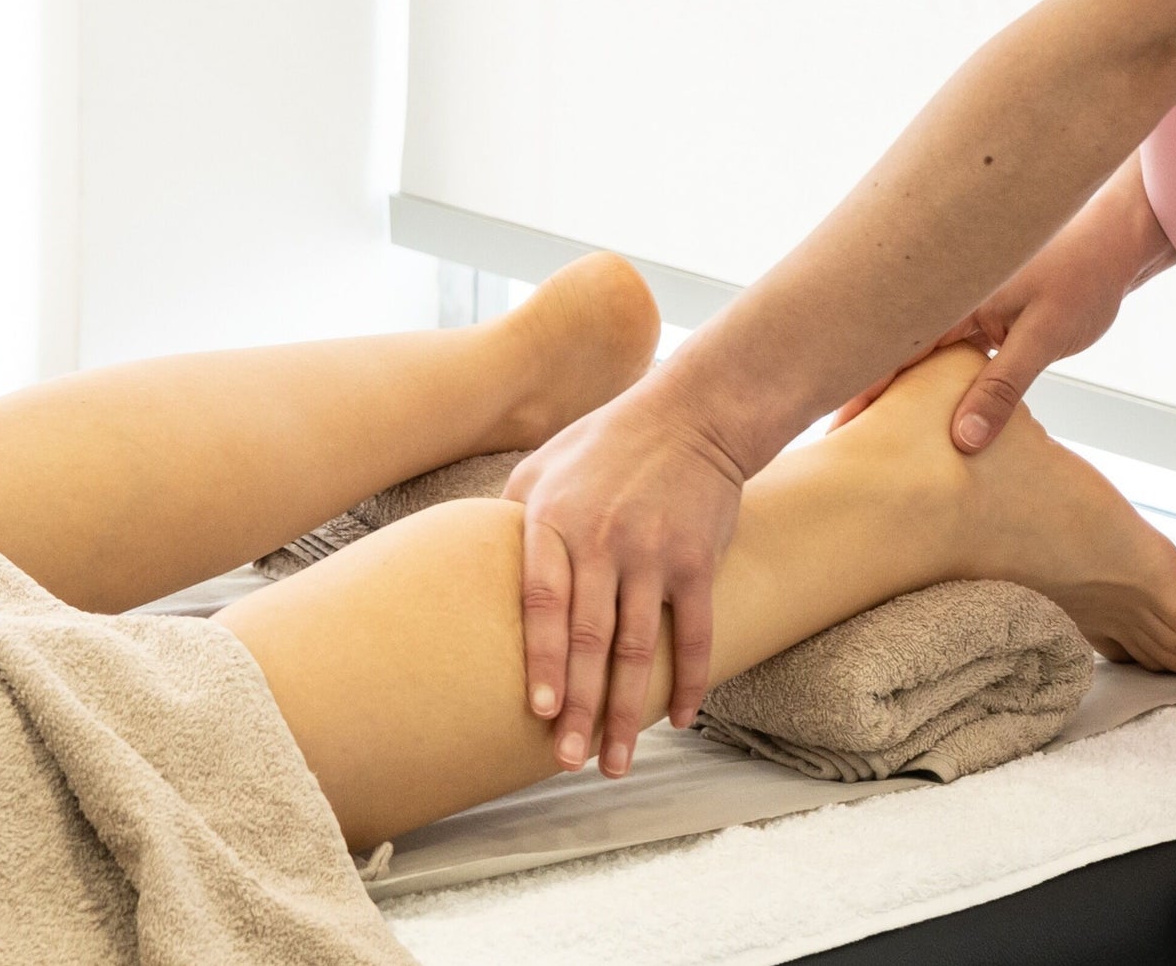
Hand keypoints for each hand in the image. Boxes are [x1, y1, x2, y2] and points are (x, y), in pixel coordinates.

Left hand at [503, 378, 749, 775]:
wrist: (693, 414)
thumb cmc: (606, 443)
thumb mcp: (543, 467)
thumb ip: (512, 520)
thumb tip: (476, 575)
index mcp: (554, 518)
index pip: (542, 602)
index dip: (543, 660)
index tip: (541, 712)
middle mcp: (604, 539)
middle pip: (589, 638)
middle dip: (581, 707)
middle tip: (569, 761)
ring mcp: (655, 553)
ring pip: (639, 648)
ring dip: (629, 711)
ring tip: (617, 761)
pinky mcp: (698, 562)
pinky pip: (694, 633)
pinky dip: (689, 680)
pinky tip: (680, 719)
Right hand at [833, 205, 1144, 452]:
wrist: (1114, 248)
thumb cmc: (1083, 280)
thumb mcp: (1044, 337)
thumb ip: (1002, 388)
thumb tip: (962, 441)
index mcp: (953, 298)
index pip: (891, 349)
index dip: (859, 389)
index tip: (835, 429)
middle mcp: (948, 301)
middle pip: (892, 355)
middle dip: (865, 396)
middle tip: (838, 444)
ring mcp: (961, 311)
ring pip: (917, 360)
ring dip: (898, 394)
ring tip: (872, 439)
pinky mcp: (978, 321)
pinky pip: (945, 360)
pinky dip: (934, 388)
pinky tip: (925, 419)